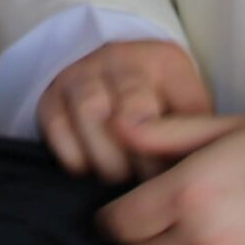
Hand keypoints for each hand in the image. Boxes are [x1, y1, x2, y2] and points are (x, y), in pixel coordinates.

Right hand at [37, 40, 211, 181]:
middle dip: (134, 161)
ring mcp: (81, 74)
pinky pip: (56, 128)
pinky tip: (92, 170)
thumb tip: (193, 176)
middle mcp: (117, 59)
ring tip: (120, 179)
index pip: (161, 109)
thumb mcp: (188, 107)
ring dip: (105, 159)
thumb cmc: (164, 101)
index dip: (160, 155)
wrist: (120, 71)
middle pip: (122, 113)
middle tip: (144, 185)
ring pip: (88, 114)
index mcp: (161, 61)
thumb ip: (193, 133)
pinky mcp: (51, 95)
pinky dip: (75, 157)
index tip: (167, 179)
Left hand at [97, 114, 244, 244]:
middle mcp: (201, 239)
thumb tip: (117, 127)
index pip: (120, 225)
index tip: (125, 210)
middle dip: (143, 241)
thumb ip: (165, 133)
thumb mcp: (225, 129)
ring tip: (206, 233)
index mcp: (189, 192)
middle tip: (167, 220)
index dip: (116, 217)